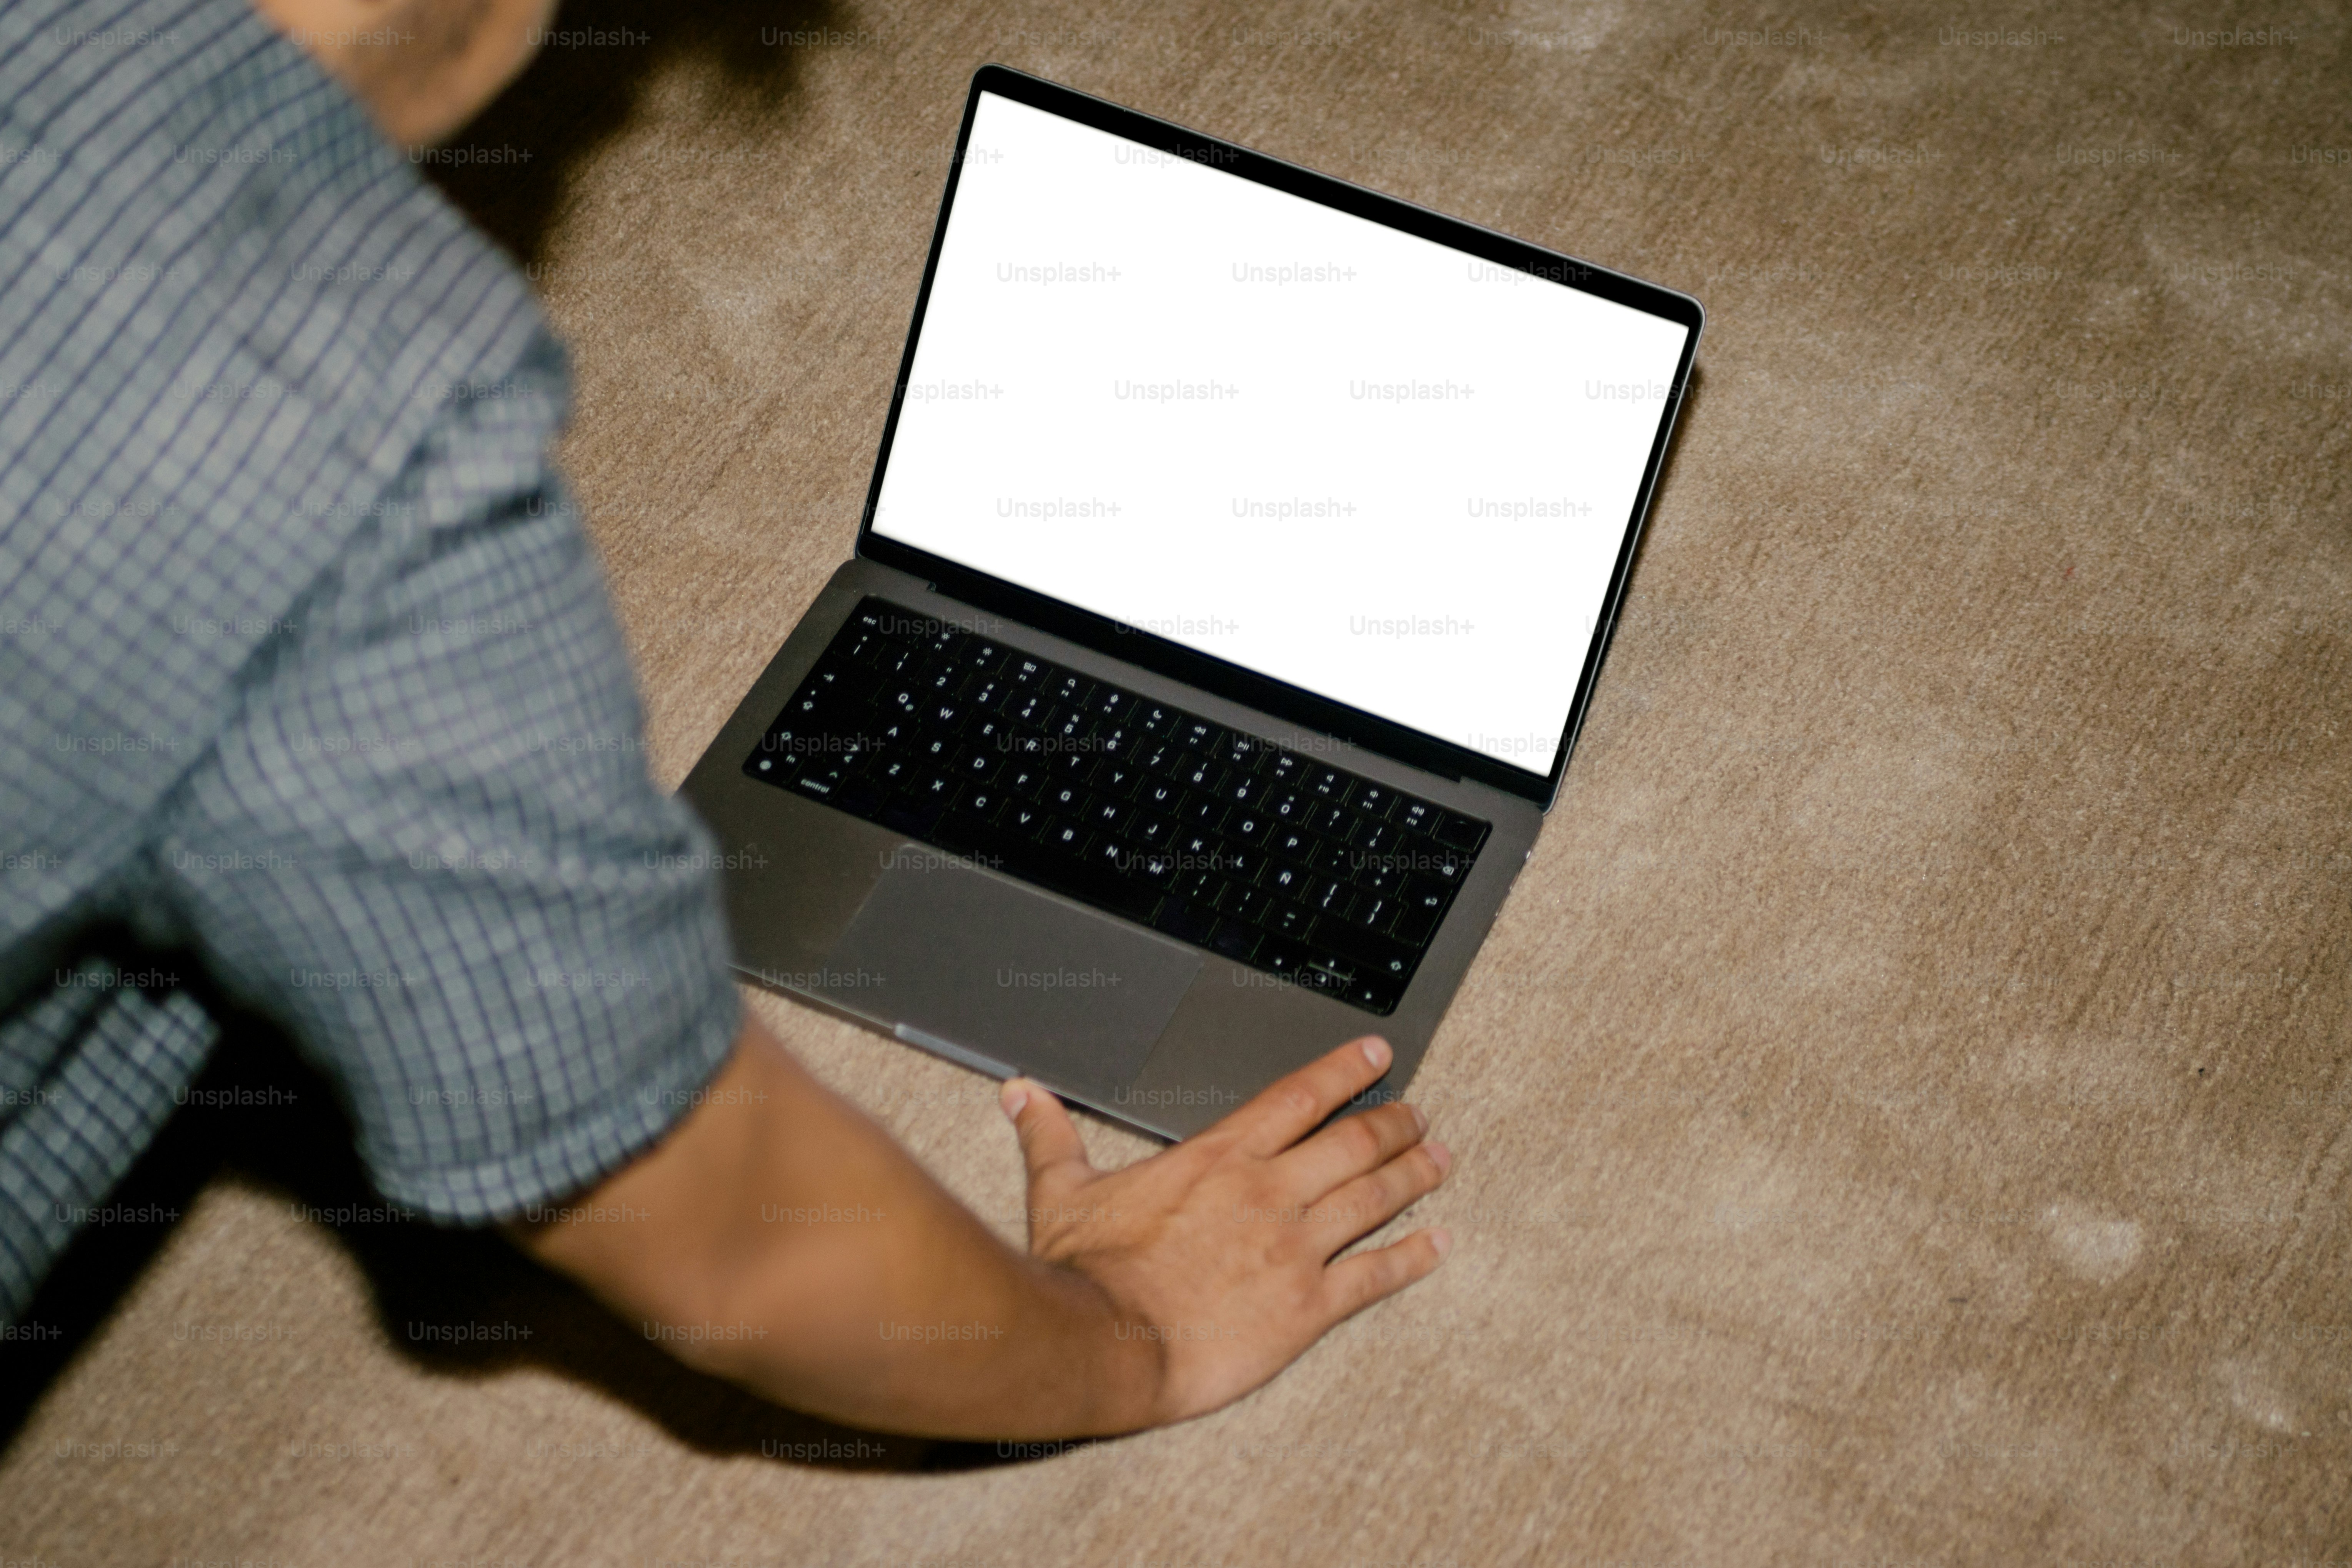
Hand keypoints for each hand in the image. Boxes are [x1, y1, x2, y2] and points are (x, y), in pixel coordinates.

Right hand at [1000, 1035, 1452, 1427]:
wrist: (1105, 1344)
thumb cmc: (1084, 1272)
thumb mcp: (1061, 1192)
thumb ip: (1050, 1136)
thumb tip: (1021, 1093)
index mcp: (1220, 1157)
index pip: (1299, 1096)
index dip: (1345, 1070)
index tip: (1378, 1055)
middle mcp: (1269, 1192)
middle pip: (1353, 1142)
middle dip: (1395, 1122)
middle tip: (1420, 1114)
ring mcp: (1295, 1248)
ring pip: (1375, 1197)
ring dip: (1414, 1174)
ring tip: (1440, 1159)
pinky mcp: (1308, 1307)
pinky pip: (1375, 1275)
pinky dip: (1414, 1257)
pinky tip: (1438, 1244)